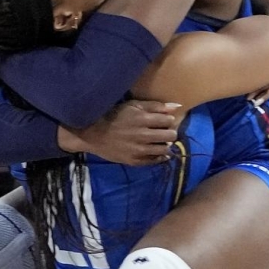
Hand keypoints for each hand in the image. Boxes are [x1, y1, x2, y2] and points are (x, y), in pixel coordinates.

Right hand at [65, 100, 180, 165]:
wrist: (92, 134)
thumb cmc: (113, 116)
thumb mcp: (132, 106)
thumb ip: (155, 106)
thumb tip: (177, 107)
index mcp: (142, 119)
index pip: (169, 121)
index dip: (168, 121)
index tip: (162, 121)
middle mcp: (142, 136)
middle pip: (171, 136)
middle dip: (169, 133)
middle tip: (162, 132)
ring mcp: (139, 150)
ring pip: (165, 149)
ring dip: (164, 145)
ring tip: (157, 142)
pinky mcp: (135, 161)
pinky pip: (156, 161)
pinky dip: (158, 156)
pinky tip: (154, 151)